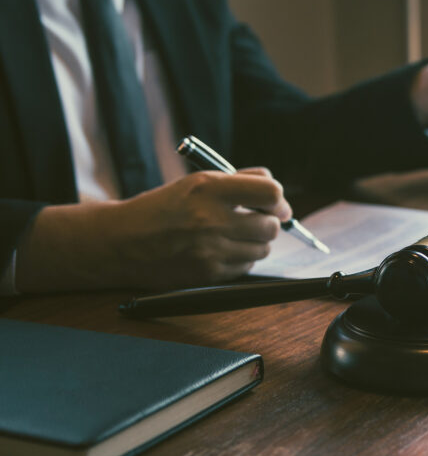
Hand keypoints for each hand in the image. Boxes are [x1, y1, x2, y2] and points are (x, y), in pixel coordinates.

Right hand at [16, 168, 291, 291]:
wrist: (121, 241)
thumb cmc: (164, 207)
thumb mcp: (197, 181)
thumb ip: (240, 181)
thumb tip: (279, 197)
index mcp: (209, 188)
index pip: (270, 192)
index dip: (277, 199)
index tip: (275, 204)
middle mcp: (211, 219)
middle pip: (270, 225)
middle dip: (268, 222)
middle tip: (255, 219)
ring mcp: (210, 249)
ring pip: (262, 248)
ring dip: (256, 242)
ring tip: (234, 234)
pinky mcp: (207, 274)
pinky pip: (246, 266)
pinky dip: (242, 259)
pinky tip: (222, 250)